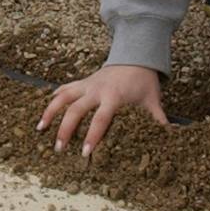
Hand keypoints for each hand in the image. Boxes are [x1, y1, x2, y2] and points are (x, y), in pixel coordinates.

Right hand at [37, 64, 168, 158]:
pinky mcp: (82, 81)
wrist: (136, 56)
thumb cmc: (144, 82)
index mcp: (114, 97)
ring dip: (50, 112)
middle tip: (58, 148)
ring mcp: (87, 84)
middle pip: (76, 110)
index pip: (101, 120)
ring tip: (39, 129)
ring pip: (63, 97)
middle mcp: (97, 90)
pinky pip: (64, 89)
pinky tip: (43, 111)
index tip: (85, 153)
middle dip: (65, 130)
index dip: (92, 137)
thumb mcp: (152, 102)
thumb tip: (169, 140)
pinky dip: (53, 99)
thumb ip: (158, 121)